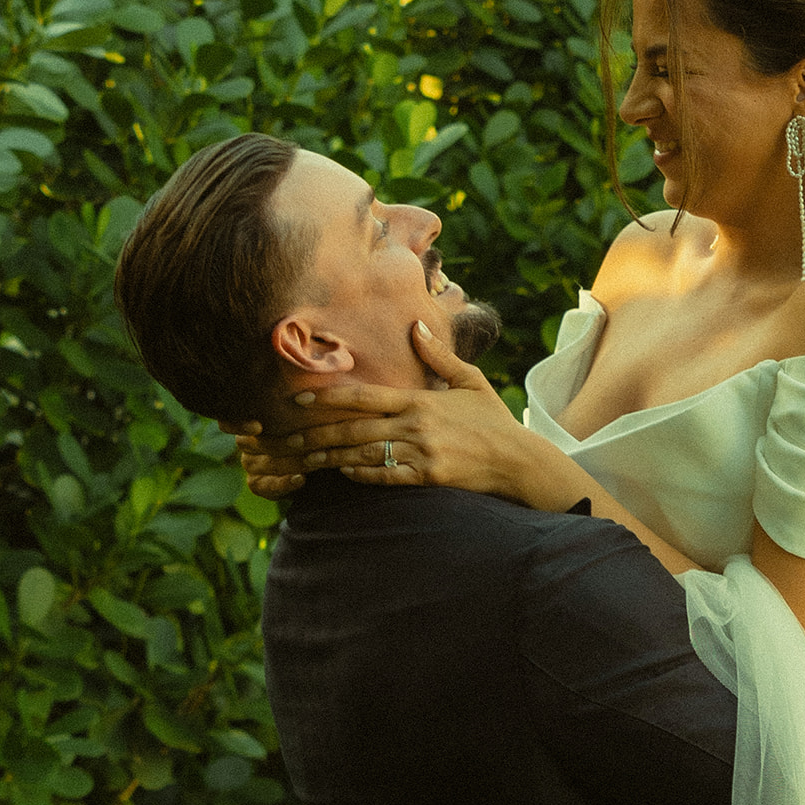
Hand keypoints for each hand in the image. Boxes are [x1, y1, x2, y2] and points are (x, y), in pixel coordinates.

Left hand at [238, 323, 536, 500]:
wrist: (518, 460)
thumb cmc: (494, 420)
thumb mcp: (470, 381)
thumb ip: (438, 356)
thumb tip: (414, 326)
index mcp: (420, 400)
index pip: (364, 395)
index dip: (326, 398)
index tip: (297, 401)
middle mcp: (415, 425)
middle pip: (354, 429)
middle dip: (316, 434)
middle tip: (286, 438)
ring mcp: (421, 453)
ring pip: (364, 454)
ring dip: (331, 458)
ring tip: (304, 459)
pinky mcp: (428, 478)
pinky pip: (385, 476)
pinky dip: (362, 474)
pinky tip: (343, 472)